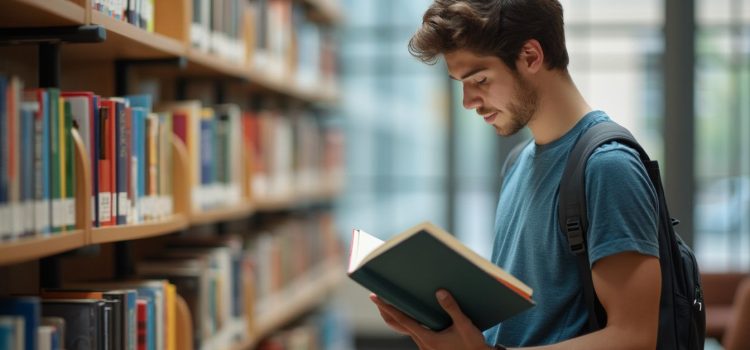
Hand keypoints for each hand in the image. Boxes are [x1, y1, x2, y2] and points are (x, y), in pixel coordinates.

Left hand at [369, 290, 491, 349]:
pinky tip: (411, 315)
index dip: (388, 307)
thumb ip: (451, 308)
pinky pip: (414, 333)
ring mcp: (425, 347)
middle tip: (377, 298)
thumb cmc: (472, 345)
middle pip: (399, 325)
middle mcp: (423, 344)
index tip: (376, 298)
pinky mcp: (430, 348)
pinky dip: (408, 323)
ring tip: (391, 303)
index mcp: (428, 338)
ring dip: (398, 317)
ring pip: (406, 330)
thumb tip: (440, 292)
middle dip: (387, 311)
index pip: (402, 320)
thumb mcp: (464, 325)